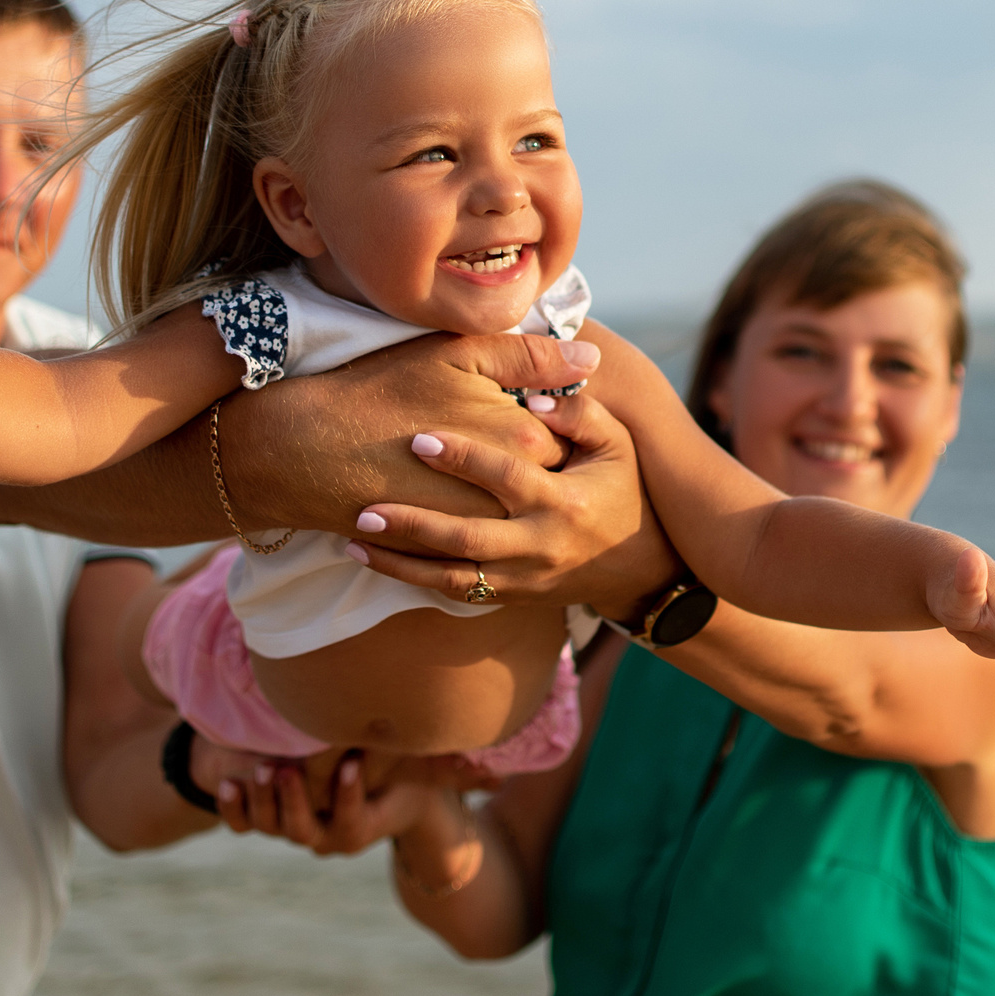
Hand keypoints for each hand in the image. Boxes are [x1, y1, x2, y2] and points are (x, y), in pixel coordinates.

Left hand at [212, 749, 494, 856]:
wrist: (357, 780)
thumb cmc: (398, 773)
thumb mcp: (423, 769)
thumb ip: (456, 773)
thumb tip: (498, 774)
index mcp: (358, 829)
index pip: (351, 824)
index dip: (348, 798)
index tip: (347, 764)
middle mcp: (324, 836)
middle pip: (304, 832)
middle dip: (293, 802)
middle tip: (286, 770)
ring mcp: (294, 828)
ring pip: (274, 829)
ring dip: (263, 803)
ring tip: (260, 770)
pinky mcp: (268, 816)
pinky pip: (245, 824)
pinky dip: (233, 809)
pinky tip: (228, 783)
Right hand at [214, 331, 599, 535]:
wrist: (310, 449)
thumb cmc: (383, 391)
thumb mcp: (458, 353)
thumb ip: (530, 356)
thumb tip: (592, 358)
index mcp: (521, 439)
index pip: (566, 437)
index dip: (555, 423)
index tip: (541, 413)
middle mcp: (509, 493)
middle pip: (547, 483)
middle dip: (542, 471)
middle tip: (522, 451)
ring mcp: (478, 529)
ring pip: (517, 521)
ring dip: (513, 506)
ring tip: (493, 483)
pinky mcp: (447, 554)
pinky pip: (478, 551)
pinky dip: (479, 532)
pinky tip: (462, 509)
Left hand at [344, 386, 674, 614]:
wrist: (640, 569)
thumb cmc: (623, 490)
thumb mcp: (618, 445)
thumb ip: (579, 414)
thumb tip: (533, 398)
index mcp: (564, 502)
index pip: (506, 477)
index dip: (463, 458)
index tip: (418, 438)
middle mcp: (540, 545)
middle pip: (467, 538)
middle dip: (415, 523)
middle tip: (366, 507)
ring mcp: (524, 578)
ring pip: (453, 577)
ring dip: (401, 562)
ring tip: (354, 538)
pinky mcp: (512, 597)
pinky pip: (457, 592)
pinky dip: (416, 579)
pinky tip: (377, 560)